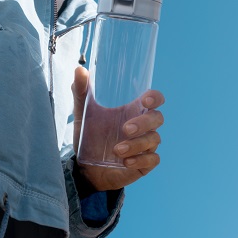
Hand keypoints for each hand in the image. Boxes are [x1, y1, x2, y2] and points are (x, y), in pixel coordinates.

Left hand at [72, 66, 164, 191]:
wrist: (85, 168)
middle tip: (125, 129)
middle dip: (144, 123)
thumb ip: (81, 92)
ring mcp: (146, 145)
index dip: (155, 98)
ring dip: (137, 144)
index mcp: (133, 111)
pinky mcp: (145, 163)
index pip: (154, 100)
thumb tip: (80, 69)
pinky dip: (140, 160)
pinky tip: (126, 162)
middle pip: (157, 118)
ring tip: (116, 150)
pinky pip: (152, 159)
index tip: (145, 100)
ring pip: (154, 139)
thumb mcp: (83, 114)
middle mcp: (143, 127)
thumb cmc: (89, 137)